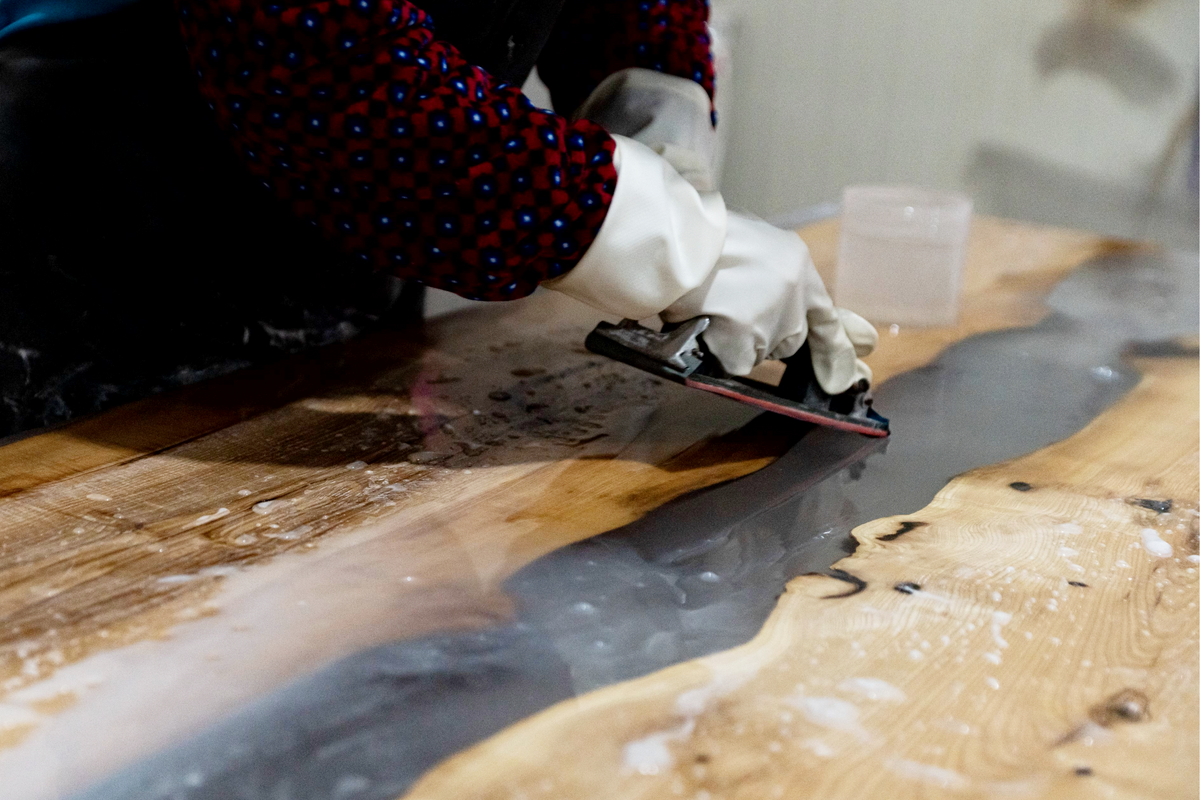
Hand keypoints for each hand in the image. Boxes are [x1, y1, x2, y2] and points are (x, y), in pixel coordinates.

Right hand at [571, 68, 877, 391]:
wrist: (671, 240)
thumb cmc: (696, 237)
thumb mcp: (747, 244)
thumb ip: (772, 277)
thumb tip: (791, 313)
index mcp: (795, 263)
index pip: (825, 314)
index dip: (838, 345)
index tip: (854, 370)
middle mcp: (795, 293)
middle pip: (789, 338)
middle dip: (764, 332)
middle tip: (728, 307)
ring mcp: (774, 321)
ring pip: (759, 352)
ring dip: (735, 339)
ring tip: (706, 305)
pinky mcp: (748, 344)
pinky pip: (734, 363)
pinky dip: (716, 351)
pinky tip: (701, 324)